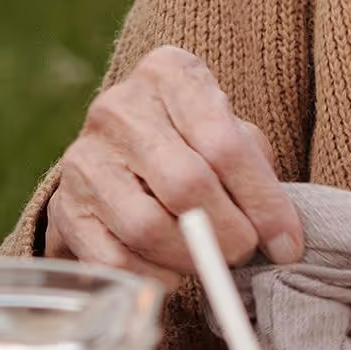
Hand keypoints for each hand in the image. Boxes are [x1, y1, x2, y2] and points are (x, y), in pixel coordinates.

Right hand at [48, 45, 304, 279]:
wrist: (118, 156)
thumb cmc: (192, 144)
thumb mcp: (229, 135)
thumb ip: (257, 175)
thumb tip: (282, 241)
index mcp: (168, 73)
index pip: (223, 143)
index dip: (262, 202)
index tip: (287, 244)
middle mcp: (117, 107)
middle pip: (185, 184)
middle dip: (228, 232)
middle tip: (244, 254)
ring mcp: (83, 157)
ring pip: (147, 227)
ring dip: (190, 259)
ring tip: (209, 262)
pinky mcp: (64, 207)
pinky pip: (115, 259)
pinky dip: (153, 276)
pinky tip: (171, 272)